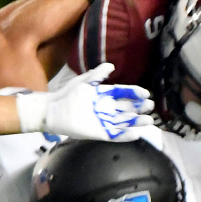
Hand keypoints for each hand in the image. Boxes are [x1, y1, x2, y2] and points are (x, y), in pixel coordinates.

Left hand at [17, 63, 153, 141]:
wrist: (51, 110)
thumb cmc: (67, 94)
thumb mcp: (83, 82)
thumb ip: (97, 74)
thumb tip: (111, 65)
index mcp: (106, 96)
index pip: (125, 94)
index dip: (135, 94)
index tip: (145, 94)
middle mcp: (108, 109)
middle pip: (128, 109)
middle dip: (140, 108)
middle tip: (149, 106)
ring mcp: (104, 121)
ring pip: (125, 122)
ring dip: (137, 122)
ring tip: (149, 121)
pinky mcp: (99, 133)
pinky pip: (115, 135)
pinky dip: (125, 135)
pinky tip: (136, 133)